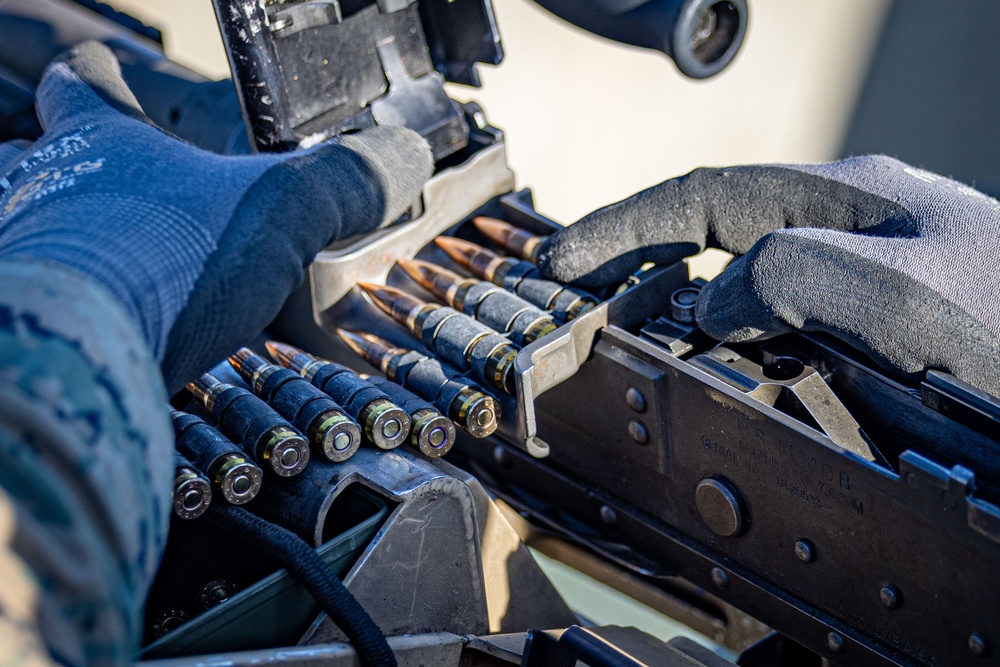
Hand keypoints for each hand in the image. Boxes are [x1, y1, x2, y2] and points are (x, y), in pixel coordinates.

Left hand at [0, 42, 433, 392]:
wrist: (84, 366)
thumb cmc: (165, 262)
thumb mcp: (280, 209)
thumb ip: (344, 180)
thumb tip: (405, 156)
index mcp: (106, 142)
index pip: (84, 86)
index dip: (104, 82)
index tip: (115, 82)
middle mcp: (52, 192)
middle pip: (60, 163)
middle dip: (104, 179)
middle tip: (157, 204)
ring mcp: (39, 258)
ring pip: (56, 236)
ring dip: (101, 249)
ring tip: (156, 278)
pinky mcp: (48, 324)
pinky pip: (69, 304)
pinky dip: (101, 313)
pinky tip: (139, 335)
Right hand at [537, 155, 999, 395]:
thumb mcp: (904, 295)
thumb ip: (792, 278)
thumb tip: (714, 306)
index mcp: (847, 200)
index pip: (704, 197)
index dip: (624, 227)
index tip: (563, 263)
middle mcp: (854, 228)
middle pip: (718, 227)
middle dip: (640, 256)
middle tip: (579, 296)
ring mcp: (872, 275)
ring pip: (748, 276)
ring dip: (683, 300)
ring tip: (634, 333)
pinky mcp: (886, 325)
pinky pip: (783, 319)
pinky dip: (734, 337)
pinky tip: (727, 366)